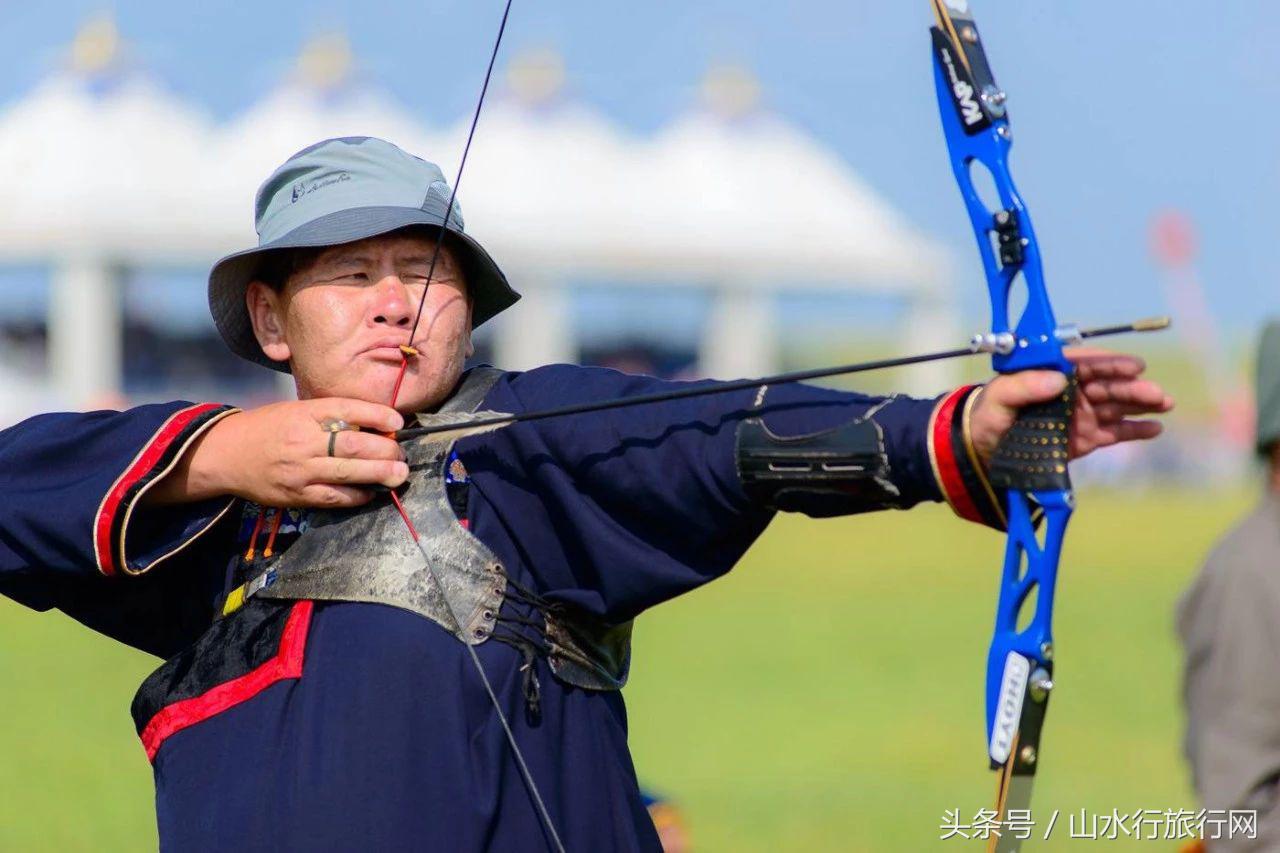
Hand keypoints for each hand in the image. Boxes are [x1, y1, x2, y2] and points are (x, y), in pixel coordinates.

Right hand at [148, 398, 407, 508]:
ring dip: (380, 474)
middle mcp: (304, 440)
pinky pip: (335, 497)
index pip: (348, 409)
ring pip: (348, 472)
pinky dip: (358, 495)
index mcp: (304, 413)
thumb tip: (375, 426)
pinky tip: (372, 492)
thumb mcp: (296, 411)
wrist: (226, 455)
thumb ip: (331, 417)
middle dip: (386, 449)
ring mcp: (300, 470)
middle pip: (354, 444)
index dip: (378, 415)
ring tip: (399, 474)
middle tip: (402, 453)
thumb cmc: (269, 428)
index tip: (398, 421)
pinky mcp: (297, 495)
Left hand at [968, 349, 1174, 465]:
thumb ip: (1022, 386)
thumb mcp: (998, 398)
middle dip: (1134, 387)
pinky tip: (1155, 429)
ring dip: (1142, 404)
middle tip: (1156, 393)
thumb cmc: (988, 416)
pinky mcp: (1087, 438)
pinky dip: (1135, 430)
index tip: (1134, 365)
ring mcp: (1083, 414)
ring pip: (1118, 406)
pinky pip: (1115, 432)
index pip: (1087, 364)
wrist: (984, 450)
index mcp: (1054, 373)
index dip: (1111, 363)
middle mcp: (1073, 391)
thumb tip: (1057, 378)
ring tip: (1164, 404)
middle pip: (1108, 385)